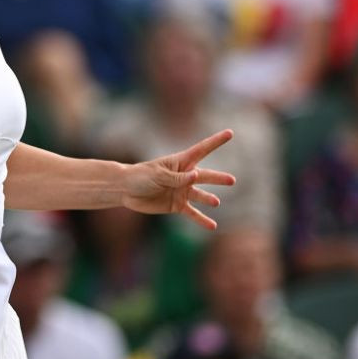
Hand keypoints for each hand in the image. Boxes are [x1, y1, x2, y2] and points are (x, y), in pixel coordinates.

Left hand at [122, 130, 236, 229]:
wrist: (125, 190)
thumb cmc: (140, 176)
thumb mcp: (158, 175)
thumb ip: (177, 177)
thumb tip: (195, 176)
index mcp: (180, 162)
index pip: (201, 150)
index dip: (216, 141)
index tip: (230, 133)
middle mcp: (184, 176)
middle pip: (204, 176)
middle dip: (217, 178)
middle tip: (231, 180)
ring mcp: (182, 191)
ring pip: (200, 195)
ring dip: (208, 199)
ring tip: (216, 202)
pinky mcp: (177, 205)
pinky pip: (192, 213)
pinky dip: (202, 219)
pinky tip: (212, 225)